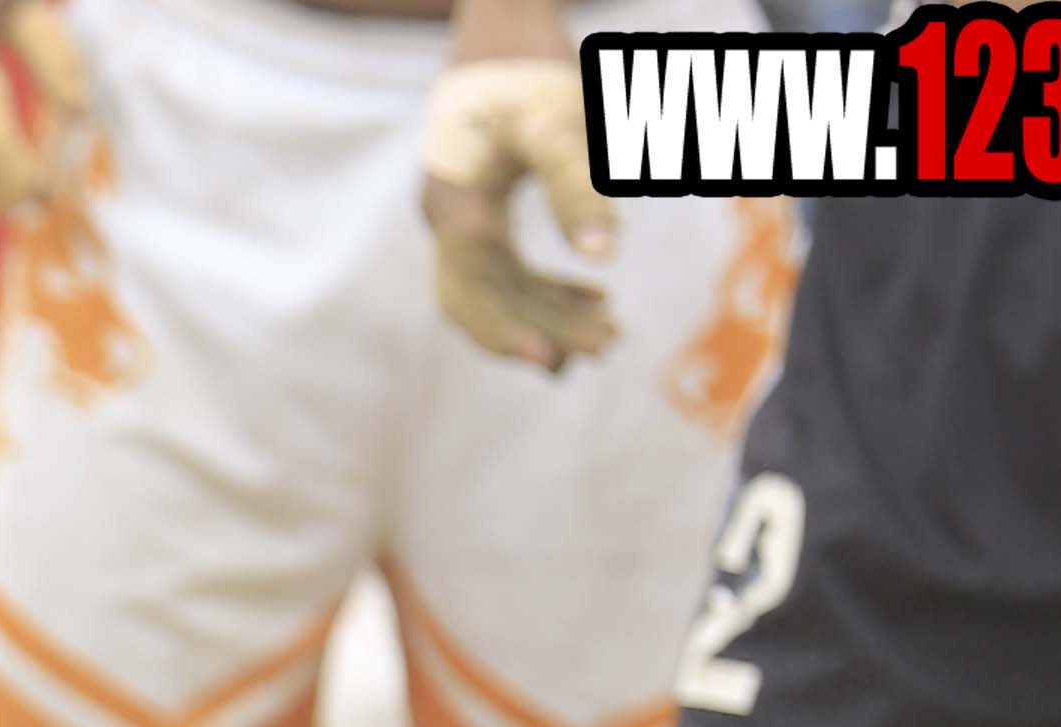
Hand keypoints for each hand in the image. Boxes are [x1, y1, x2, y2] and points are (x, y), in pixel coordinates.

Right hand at [423, 52, 620, 369]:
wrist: (503, 28)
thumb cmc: (530, 70)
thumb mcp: (557, 123)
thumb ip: (577, 188)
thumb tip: (605, 254)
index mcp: (455, 206)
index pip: (471, 291)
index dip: (505, 331)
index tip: (552, 359)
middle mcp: (450, 220)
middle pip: (487, 299)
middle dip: (542, 327)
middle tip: (606, 346)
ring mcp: (463, 219)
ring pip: (500, 289)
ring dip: (551, 313)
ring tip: (610, 331)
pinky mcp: (482, 212)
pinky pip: (507, 268)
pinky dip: (547, 287)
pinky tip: (593, 295)